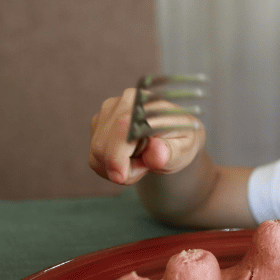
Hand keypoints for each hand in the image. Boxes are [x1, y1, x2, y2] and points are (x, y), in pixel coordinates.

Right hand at [89, 88, 204, 185]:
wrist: (174, 135)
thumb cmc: (181, 141)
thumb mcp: (185, 150)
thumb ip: (171, 152)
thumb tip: (154, 152)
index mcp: (148, 103)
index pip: (122, 127)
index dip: (116, 155)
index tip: (121, 177)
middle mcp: (125, 101)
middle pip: (103, 144)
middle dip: (121, 167)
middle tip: (146, 167)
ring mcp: (108, 111)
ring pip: (96, 153)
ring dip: (116, 168)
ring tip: (141, 162)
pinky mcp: (99, 123)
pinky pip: (94, 156)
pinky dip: (109, 166)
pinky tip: (129, 159)